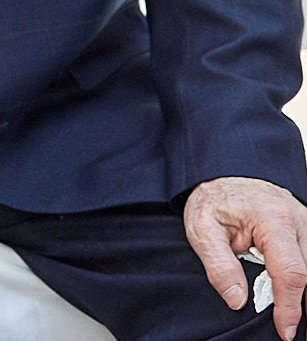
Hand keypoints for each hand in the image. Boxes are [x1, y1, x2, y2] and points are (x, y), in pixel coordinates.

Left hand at [185, 176, 306, 335]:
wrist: (225, 173)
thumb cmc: (214, 198)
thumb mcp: (201, 228)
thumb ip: (218, 265)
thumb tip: (237, 300)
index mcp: (273, 219)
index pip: (291, 272)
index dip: (290, 306)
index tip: (285, 331)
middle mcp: (299, 221)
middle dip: (300, 305)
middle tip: (286, 329)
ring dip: (302, 293)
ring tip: (289, 316)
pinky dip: (301, 280)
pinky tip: (293, 297)